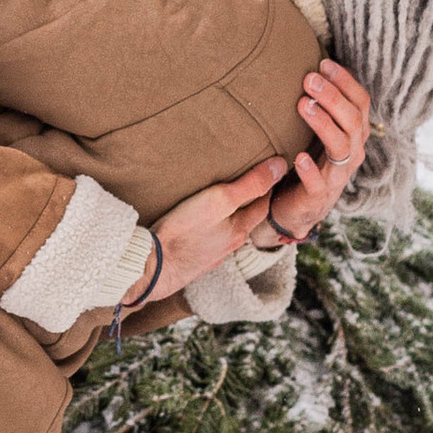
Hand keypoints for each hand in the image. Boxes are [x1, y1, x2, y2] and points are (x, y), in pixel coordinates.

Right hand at [146, 157, 285, 301]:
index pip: (262, 204)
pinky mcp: (190, 260)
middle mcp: (229, 245)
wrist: (151, 266)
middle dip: (247, 202)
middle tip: (245, 182)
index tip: (270, 171)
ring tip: (219, 201)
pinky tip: (196, 224)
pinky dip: (206, 230)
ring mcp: (210, 255)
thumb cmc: (184, 231)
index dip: (268, 186)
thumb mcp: (220, 200)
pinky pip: (205, 241)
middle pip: (244, 219)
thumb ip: (250, 184)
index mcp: (239, 231)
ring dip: (226, 218)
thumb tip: (280, 166)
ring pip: (225, 232)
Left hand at [261, 61, 370, 243]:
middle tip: (309, 79)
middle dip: (333, 97)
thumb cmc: (311, 156)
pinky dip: (311, 170)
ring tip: (303, 105)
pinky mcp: (320, 194)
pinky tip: (299, 158)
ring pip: (341, 146)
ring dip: (323, 124)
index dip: (345, 82)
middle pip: (353, 120)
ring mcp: (338, 174)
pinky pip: (319, 183)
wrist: (300, 205)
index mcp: (355, 132)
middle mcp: (353, 151)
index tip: (323, 63)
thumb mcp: (320, 127)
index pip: (361, 102)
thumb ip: (322, 102)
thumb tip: (315, 63)